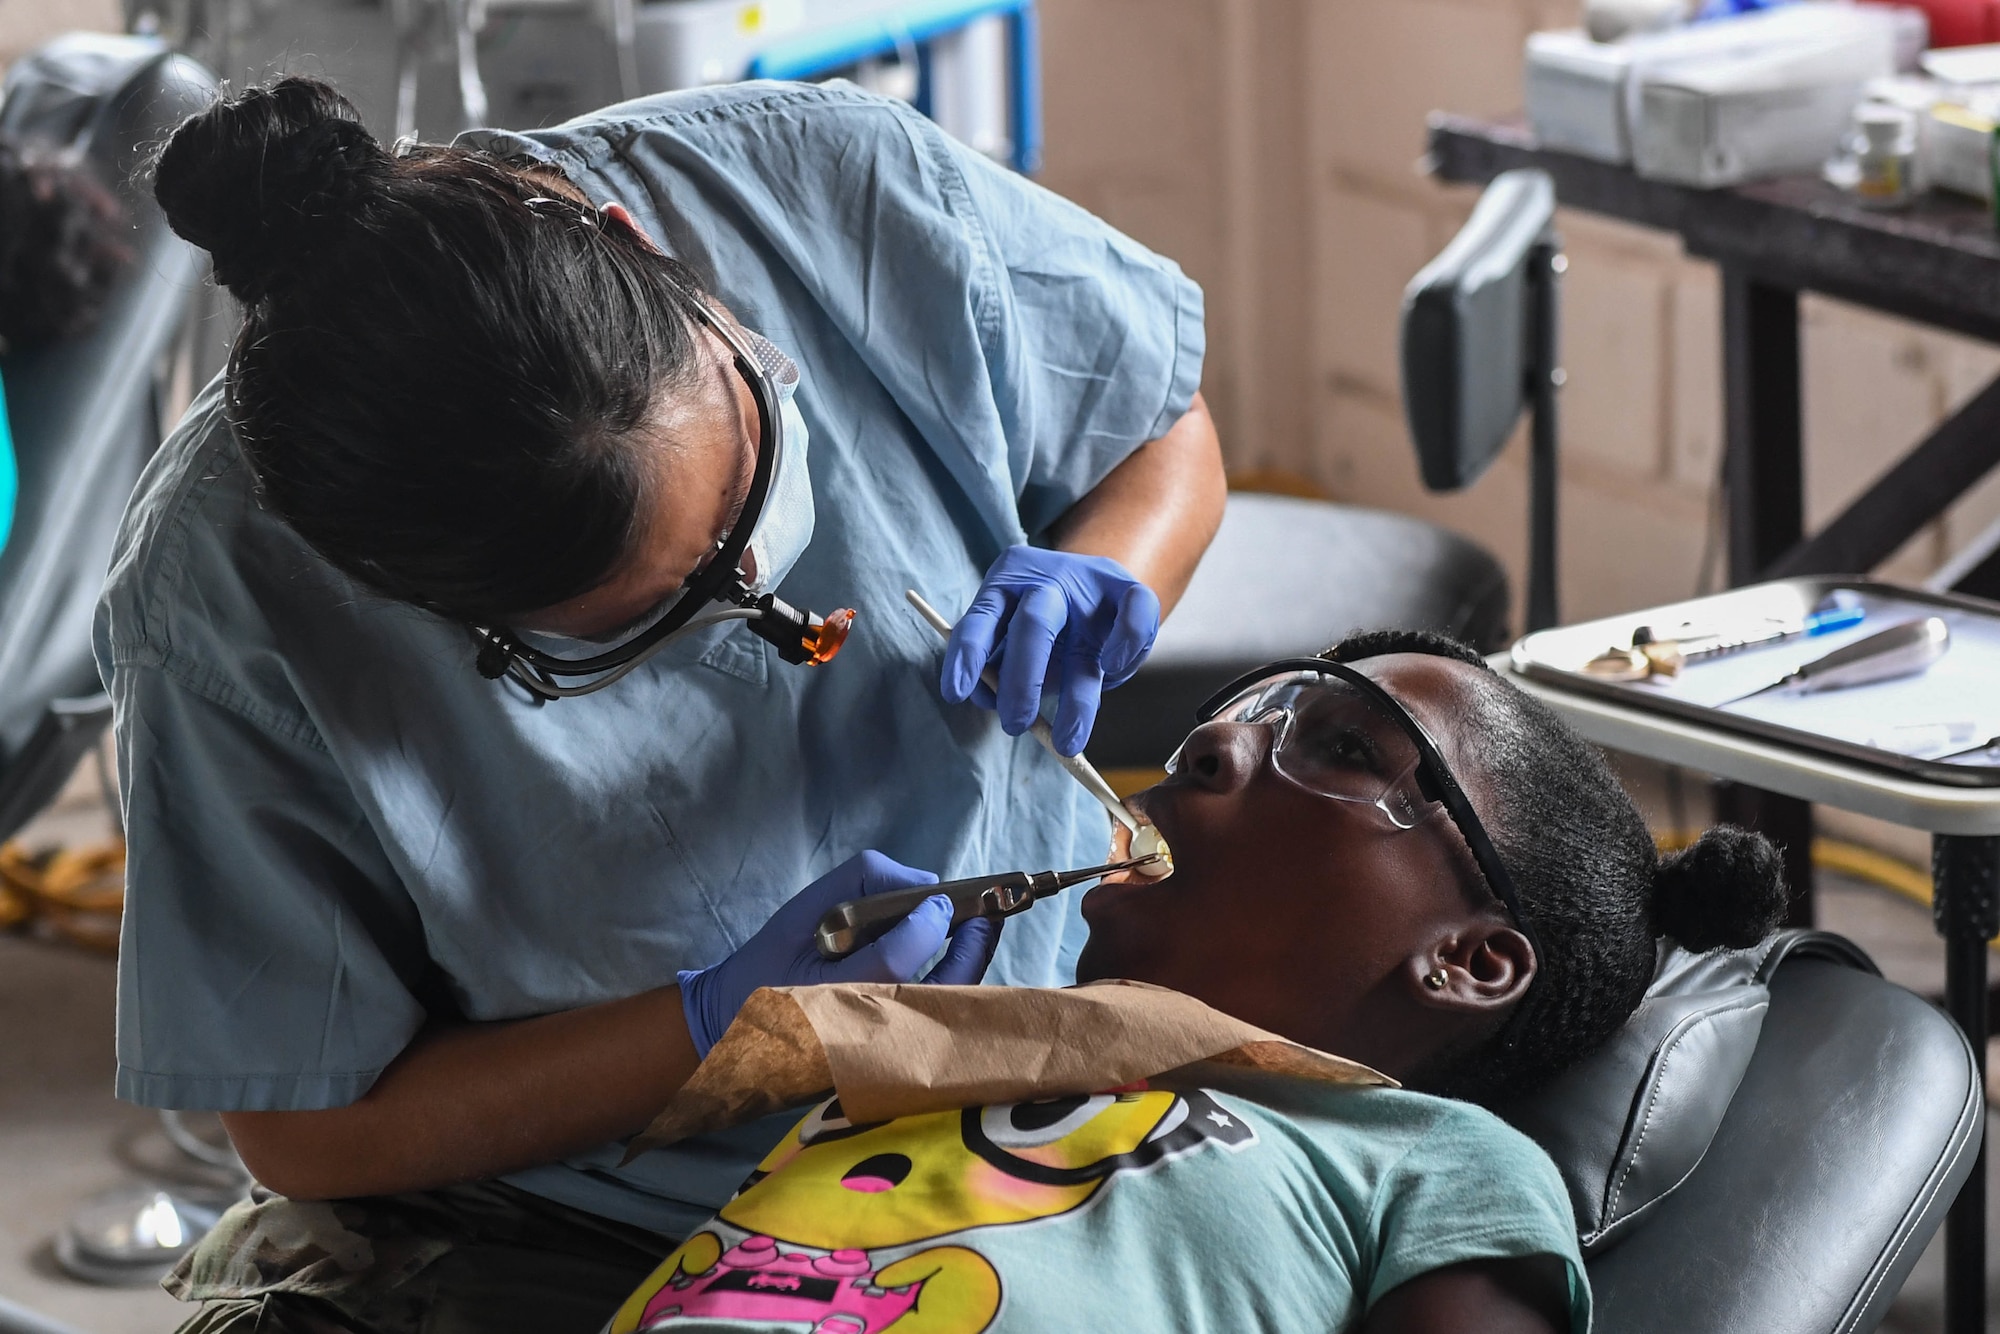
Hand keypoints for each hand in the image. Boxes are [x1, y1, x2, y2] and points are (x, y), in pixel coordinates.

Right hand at [677, 851, 1001, 1055]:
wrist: (736, 1027)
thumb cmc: (771, 962)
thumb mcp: (805, 906)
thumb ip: (864, 881)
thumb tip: (927, 884)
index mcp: (832, 993)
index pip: (896, 959)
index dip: (925, 924)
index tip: (938, 901)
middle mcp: (865, 1027)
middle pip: (939, 991)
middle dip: (971, 947)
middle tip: (984, 914)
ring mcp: (883, 1049)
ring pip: (946, 1008)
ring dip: (969, 967)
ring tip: (976, 930)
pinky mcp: (893, 1058)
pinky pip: (936, 1018)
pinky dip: (954, 985)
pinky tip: (955, 957)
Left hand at [942, 546, 1160, 755]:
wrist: (1091, 584)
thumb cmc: (1043, 622)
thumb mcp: (1010, 634)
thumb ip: (995, 662)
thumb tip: (986, 699)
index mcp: (1007, 584)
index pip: (980, 620)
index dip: (966, 656)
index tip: (956, 694)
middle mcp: (1046, 583)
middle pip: (1033, 628)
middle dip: (1022, 684)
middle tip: (1015, 724)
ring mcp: (1089, 586)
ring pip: (1082, 645)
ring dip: (1075, 703)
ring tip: (1067, 743)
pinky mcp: (1128, 589)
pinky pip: (1137, 613)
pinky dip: (1128, 646)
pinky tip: (1112, 669)